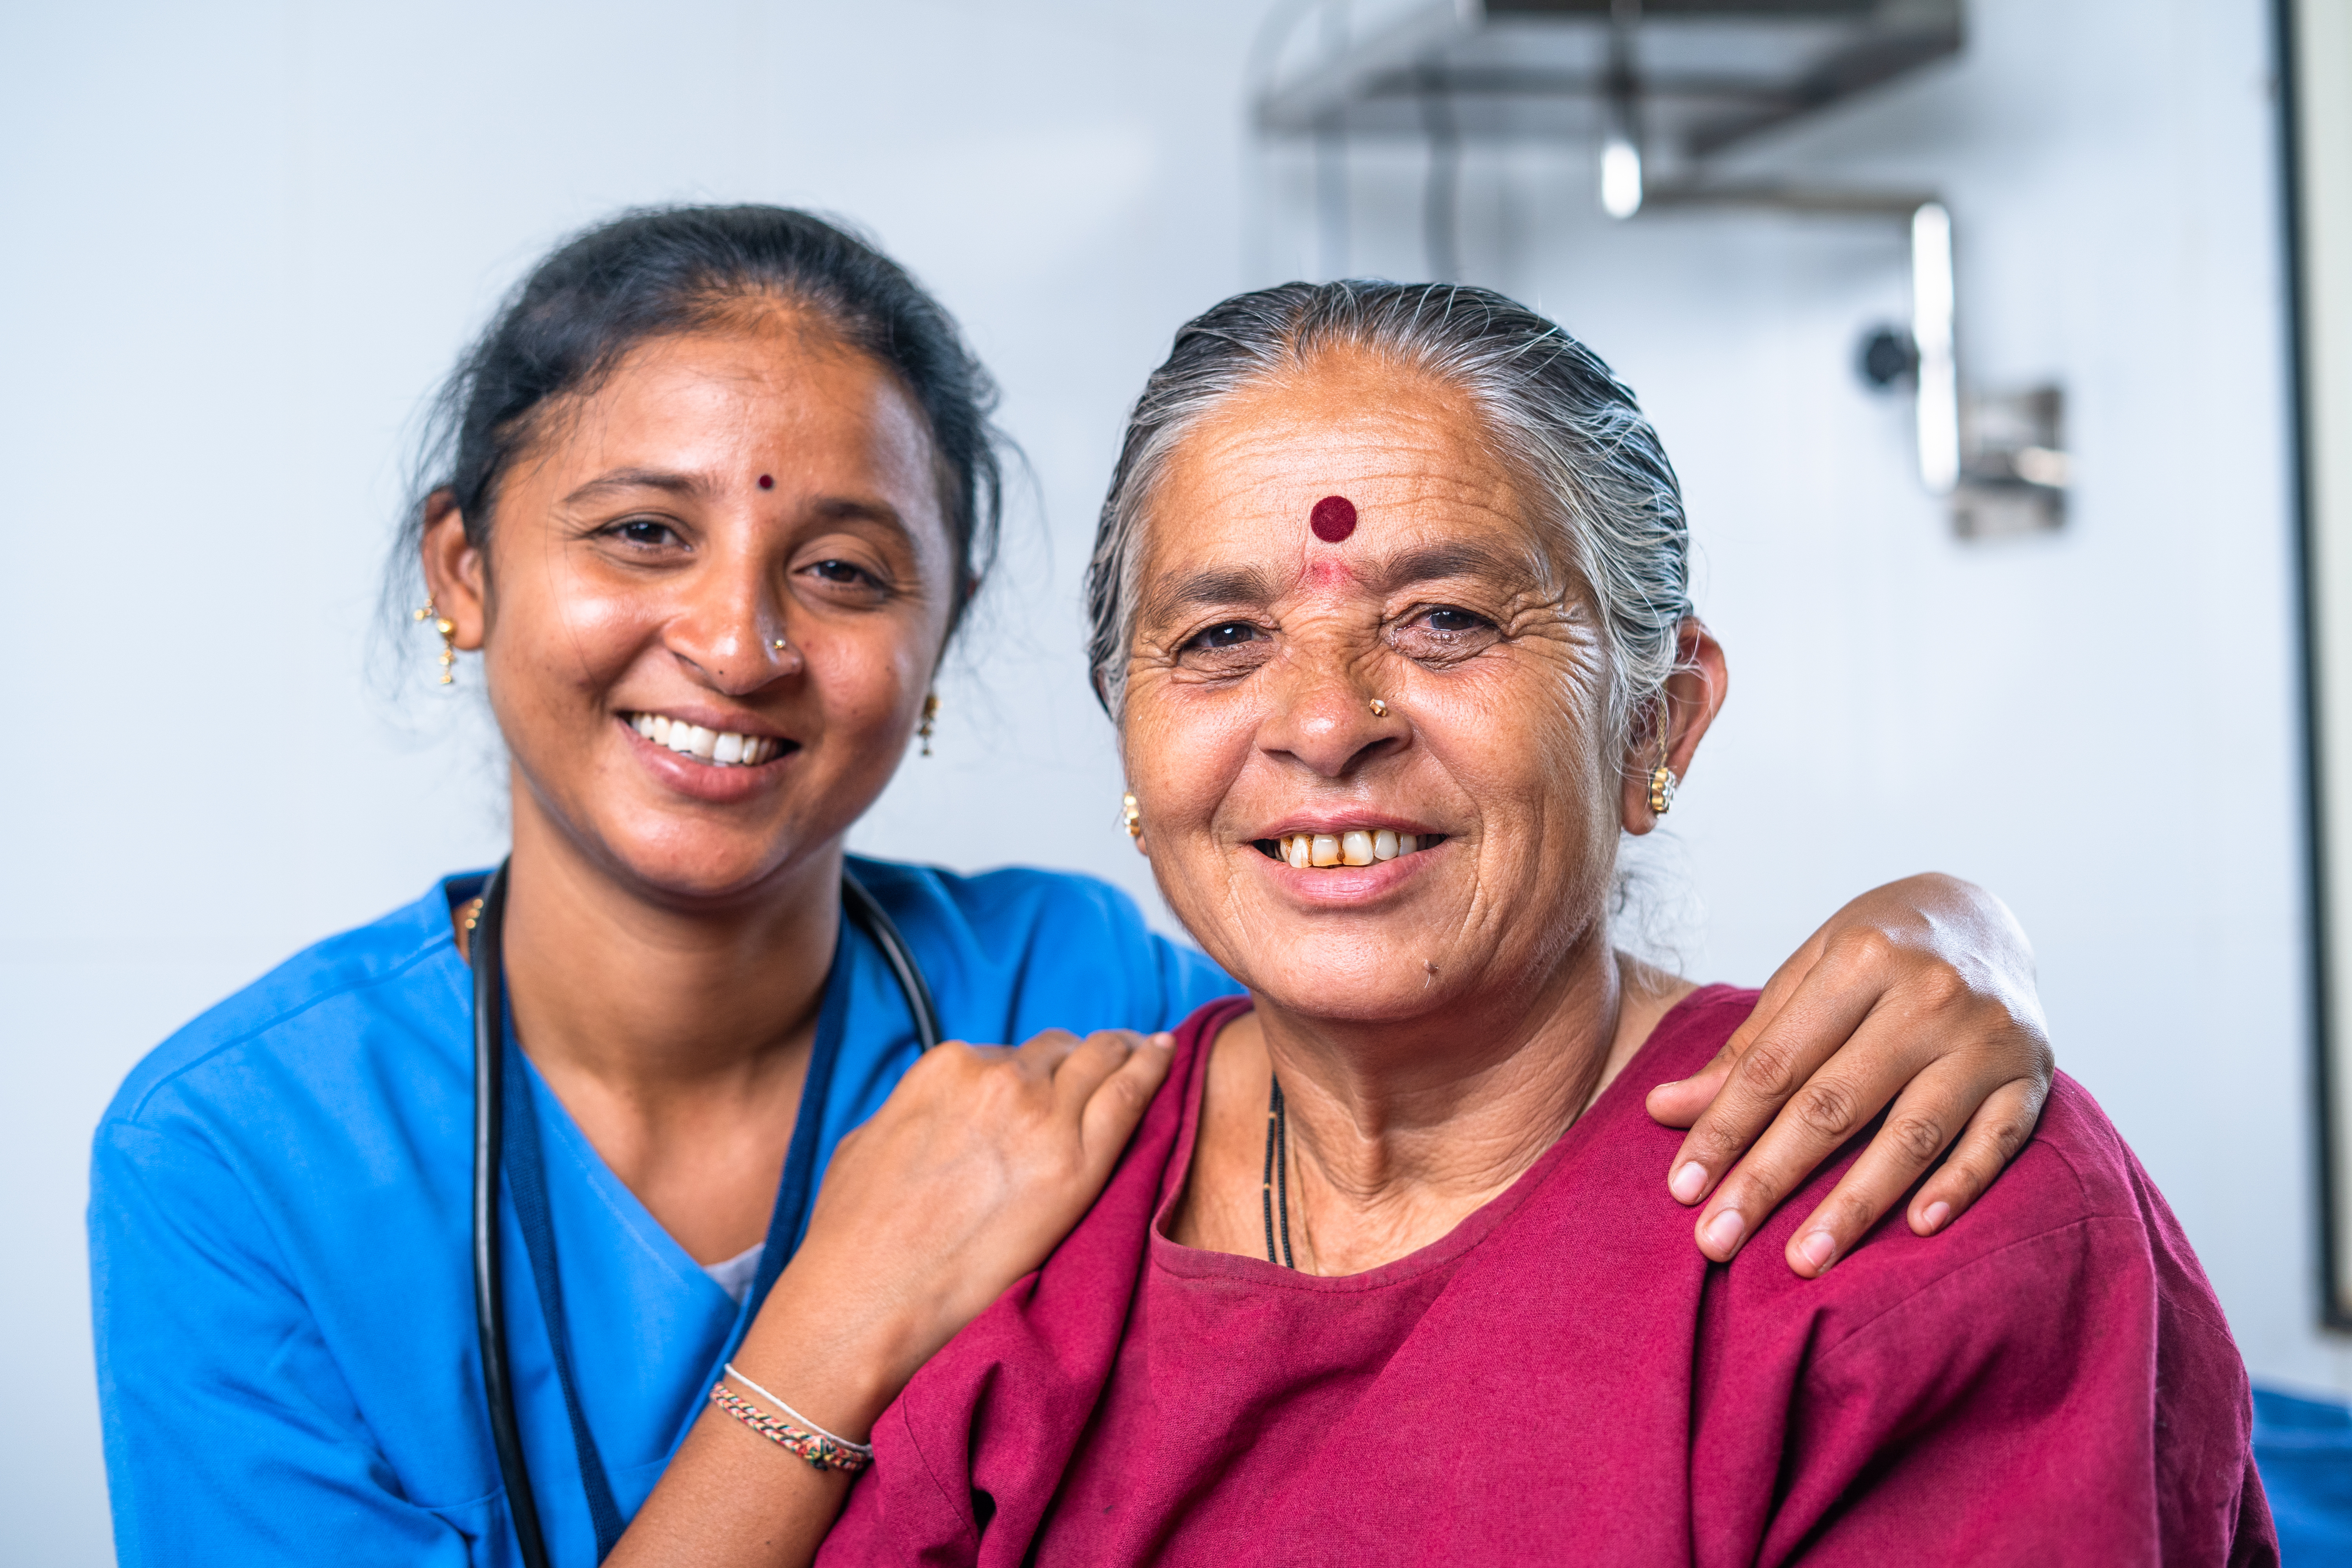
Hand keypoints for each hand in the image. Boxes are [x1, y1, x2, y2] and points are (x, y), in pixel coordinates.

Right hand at [735, 1026, 1174, 1433]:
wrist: (865, 1304)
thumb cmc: (854, 1238)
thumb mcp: (871, 1141)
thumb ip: (922, 1113)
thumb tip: (945, 1116)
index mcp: (948, 1068)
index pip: (1015, 1053)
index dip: (1041, 1070)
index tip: (1058, 1080)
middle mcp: (998, 1079)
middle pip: (1062, 1052)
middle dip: (1083, 1060)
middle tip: (1110, 1063)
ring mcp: (1041, 1118)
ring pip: (1101, 1061)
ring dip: (1122, 1055)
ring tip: (1147, 1052)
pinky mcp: (1076, 1166)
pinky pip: (1131, 1096)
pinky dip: (1153, 1068)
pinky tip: (1166, 1054)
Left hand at [1644, 874, 2051, 1276]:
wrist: (1983, 915)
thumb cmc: (1876, 950)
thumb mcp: (1806, 974)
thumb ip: (1747, 1047)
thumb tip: (1664, 1111)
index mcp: (1861, 958)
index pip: (1776, 1063)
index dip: (1724, 1129)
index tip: (1683, 1189)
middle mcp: (1929, 994)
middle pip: (1833, 1105)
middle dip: (1768, 1179)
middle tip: (1717, 1240)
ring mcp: (1987, 1037)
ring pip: (1911, 1135)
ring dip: (1854, 1206)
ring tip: (1802, 1261)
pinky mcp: (2033, 1074)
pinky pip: (1995, 1143)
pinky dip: (1958, 1187)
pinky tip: (1918, 1230)